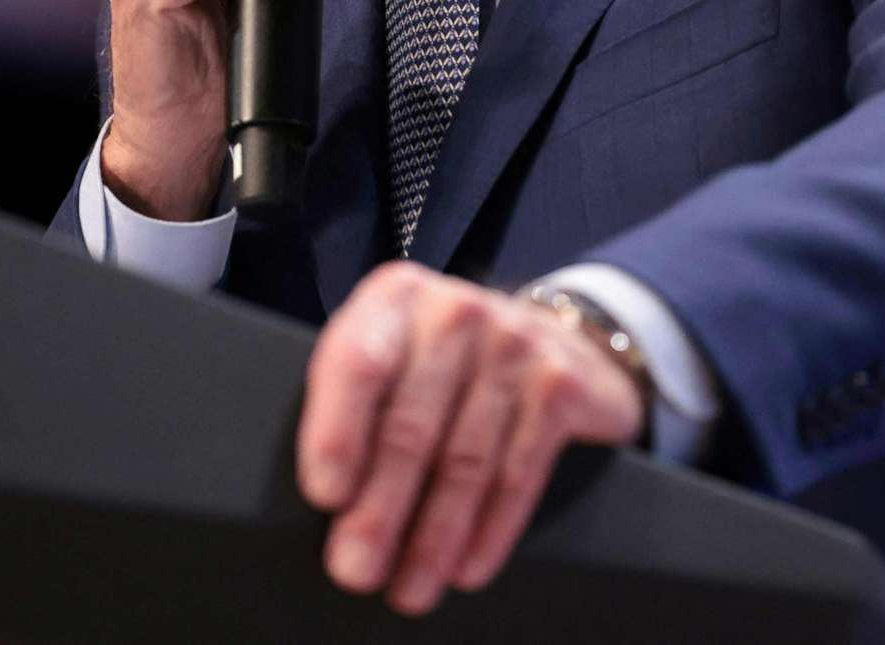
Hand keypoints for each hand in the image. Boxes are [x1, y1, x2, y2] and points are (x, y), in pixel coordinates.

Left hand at [296, 261, 646, 615]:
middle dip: (380, 510)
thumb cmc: (441, 359)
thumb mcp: (390, 351)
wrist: (551, 337)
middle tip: (356, 570)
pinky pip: (518, 473)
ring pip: (464, 460)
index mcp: (394, 298)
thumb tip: (325, 501)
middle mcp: (455, 312)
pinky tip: (466, 567)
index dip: (338, 432)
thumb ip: (352, 397)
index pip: (359, 363)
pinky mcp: (558, 387)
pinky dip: (490, 529)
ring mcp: (514, 346)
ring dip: (433, 536)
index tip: (326, 496)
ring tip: (409, 587)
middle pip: (410, 425)